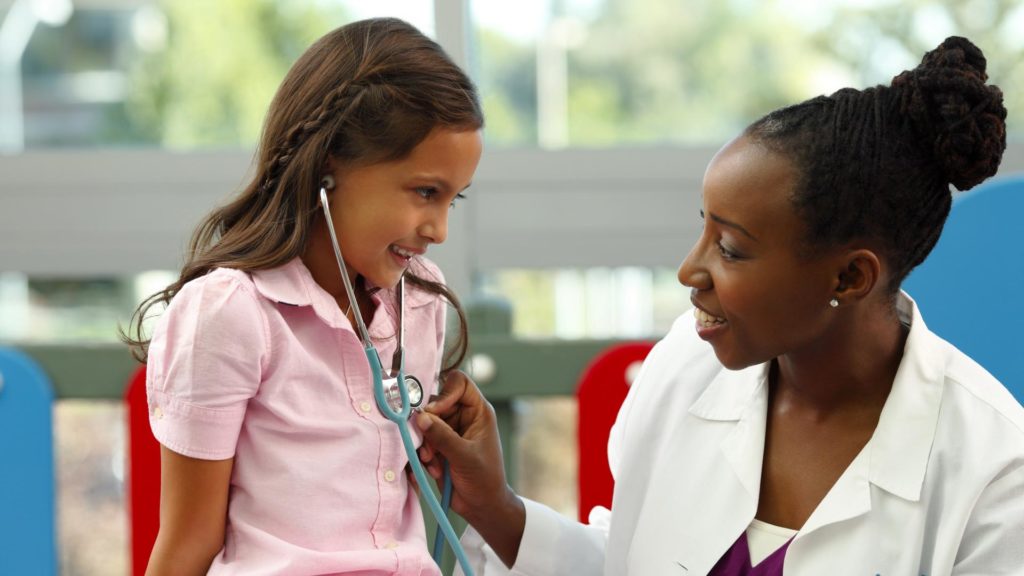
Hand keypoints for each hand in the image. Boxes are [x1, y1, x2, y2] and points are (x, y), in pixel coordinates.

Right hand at [415, 370, 524, 566]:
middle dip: (428, 426)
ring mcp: (449, 431)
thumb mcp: (465, 457)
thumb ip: (443, 436)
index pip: (459, 383)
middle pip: (435, 403)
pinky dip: (423, 455)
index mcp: (478, 411)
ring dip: (424, 444)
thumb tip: (420, 417)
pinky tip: (434, 469)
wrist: (481, 506)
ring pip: (424, 423)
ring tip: (433, 462)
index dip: (445, 393)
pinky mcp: (438, 445)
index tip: (433, 412)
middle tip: (430, 448)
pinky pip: (421, 440)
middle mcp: (462, 417)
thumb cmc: (485, 480)